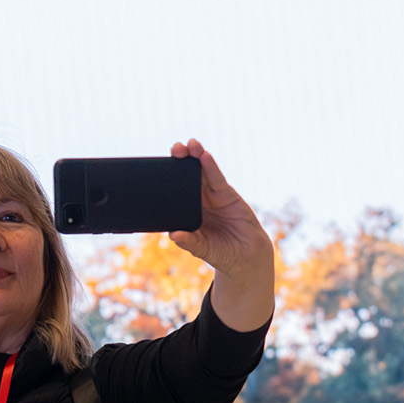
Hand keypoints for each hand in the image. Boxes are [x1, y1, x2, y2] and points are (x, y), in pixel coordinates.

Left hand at [168, 140, 274, 330]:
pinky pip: (218, 179)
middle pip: (187, 176)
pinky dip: (211, 168)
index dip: (168, 177)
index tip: (156, 166)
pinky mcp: (228, 196)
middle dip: (181, 160)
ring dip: (196, 157)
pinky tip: (205, 157)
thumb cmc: (221, 253)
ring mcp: (213, 196)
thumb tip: (173, 235)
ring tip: (190, 144)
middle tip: (175, 149)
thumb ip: (190, 242)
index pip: (175, 190)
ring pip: (203, 173)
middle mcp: (198, 200)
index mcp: (187, 211)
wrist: (246, 257)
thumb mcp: (202, 249)